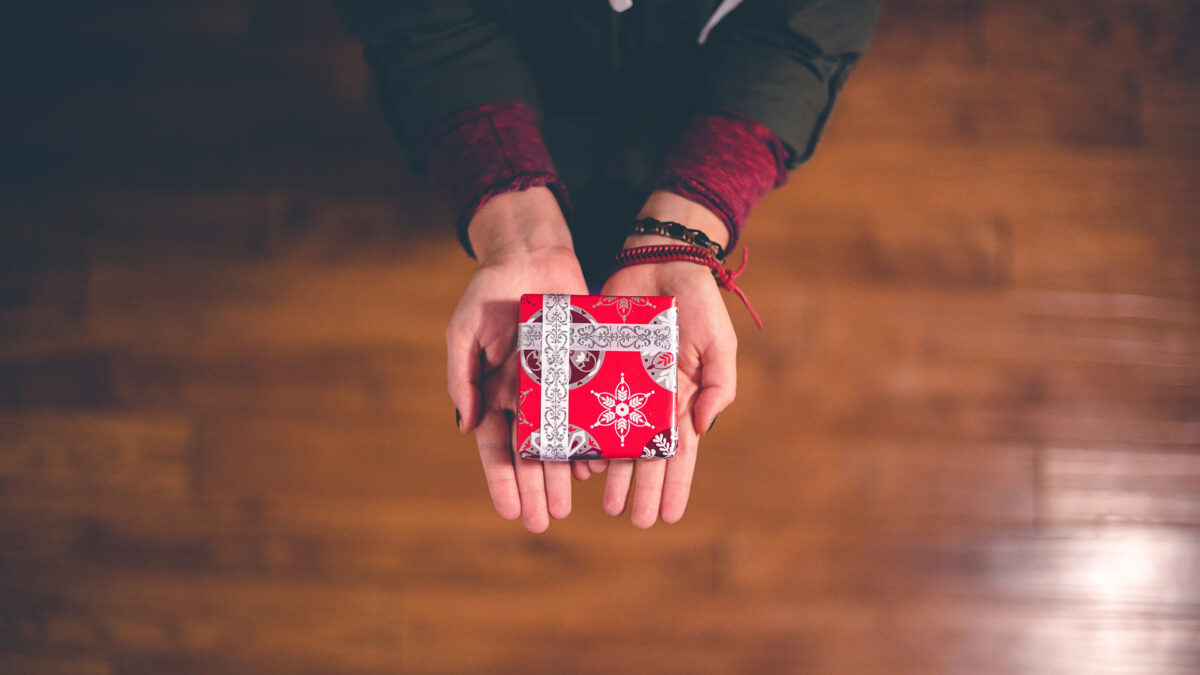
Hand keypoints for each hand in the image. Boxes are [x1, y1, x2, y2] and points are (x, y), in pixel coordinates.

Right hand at [446, 187, 587, 532]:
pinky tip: (597, 466)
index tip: (511, 512)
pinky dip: (592, 440)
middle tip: (544, 521)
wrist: (533, 256)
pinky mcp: (585, 372)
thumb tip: (466, 426)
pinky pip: (590, 413)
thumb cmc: (492, 291)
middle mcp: (527, 398)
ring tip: (568, 505)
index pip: (497, 447)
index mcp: (495, 393)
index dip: (503, 480)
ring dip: (562, 475)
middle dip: (535, 489)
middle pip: (530, 454)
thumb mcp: (466, 330)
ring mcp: (558, 388)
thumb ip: (462, 376)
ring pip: (561, 441)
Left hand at [593, 191, 738, 526]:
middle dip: (642, 489)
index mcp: (682, 398)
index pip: (680, 452)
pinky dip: (584, 434)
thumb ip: (718, 384)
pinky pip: (587, 407)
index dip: (676, 484)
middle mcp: (651, 399)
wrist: (658, 260)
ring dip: (612, 472)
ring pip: (615, 438)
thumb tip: (702, 428)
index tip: (670, 516)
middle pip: (646, 454)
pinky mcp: (595, 367)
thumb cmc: (696, 302)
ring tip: (605, 502)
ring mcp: (622, 385)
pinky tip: (580, 460)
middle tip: (634, 520)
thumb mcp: (718, 342)